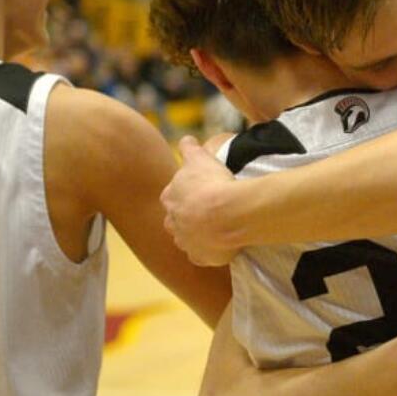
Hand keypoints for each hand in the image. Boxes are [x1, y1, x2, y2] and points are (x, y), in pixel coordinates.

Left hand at [160, 136, 240, 265]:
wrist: (227, 214)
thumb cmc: (212, 183)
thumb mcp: (200, 158)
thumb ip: (190, 148)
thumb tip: (186, 138)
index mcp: (169, 197)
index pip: (172, 195)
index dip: (186, 193)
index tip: (200, 190)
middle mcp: (172, 222)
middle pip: (178, 219)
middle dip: (189, 215)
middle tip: (209, 209)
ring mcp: (185, 242)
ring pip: (188, 238)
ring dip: (199, 234)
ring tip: (218, 226)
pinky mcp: (199, 257)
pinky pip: (203, 255)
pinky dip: (210, 251)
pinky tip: (222, 243)